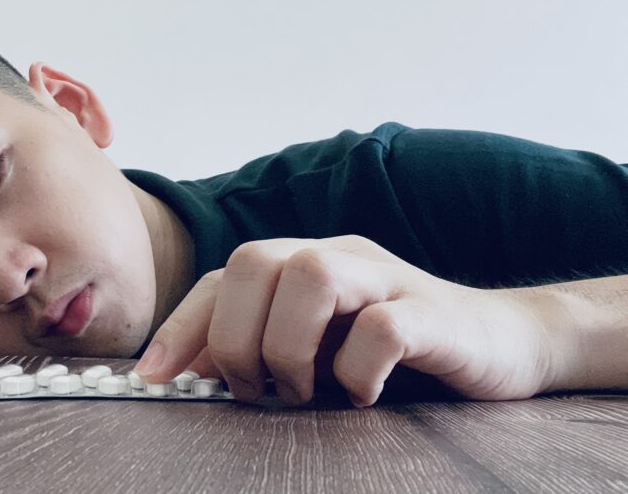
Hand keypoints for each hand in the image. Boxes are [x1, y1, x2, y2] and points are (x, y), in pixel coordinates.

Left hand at [134, 235, 555, 406]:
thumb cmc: (395, 350)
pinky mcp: (432, 312)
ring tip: (305, 393)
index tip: (152, 378)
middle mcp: (339, 258)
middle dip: (236, 336)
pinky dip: (358, 369)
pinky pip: (382, 326)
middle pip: (256, 261)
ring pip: (311, 276)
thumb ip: (263, 346)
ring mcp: (387, 278)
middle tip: (254, 389)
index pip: (225, 276)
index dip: (183, 326)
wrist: (500, 342)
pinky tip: (362, 395)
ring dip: (290, 347)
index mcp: (303, 264)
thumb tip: (193, 372)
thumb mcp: (319, 346)